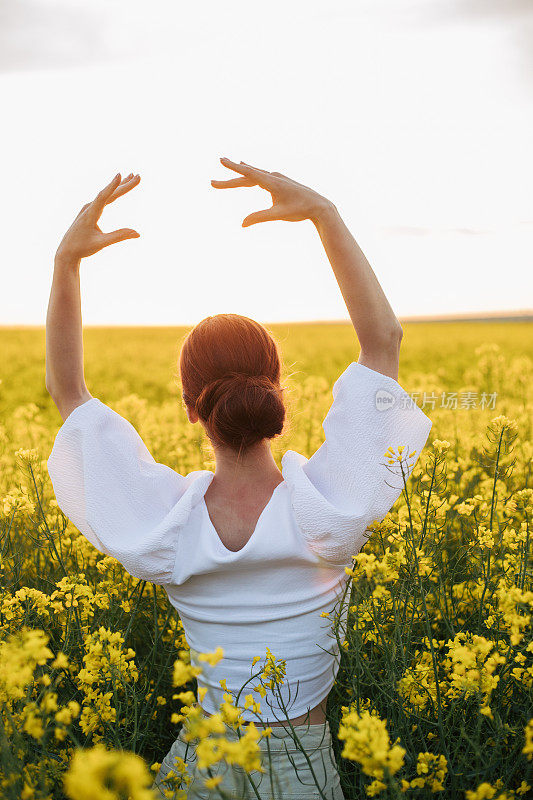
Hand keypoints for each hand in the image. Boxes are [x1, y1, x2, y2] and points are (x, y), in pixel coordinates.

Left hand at [55, 173, 140, 262]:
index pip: (102, 197)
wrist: (66, 250)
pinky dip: (113, 192)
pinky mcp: (89, 210)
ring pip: (107, 194)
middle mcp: (88, 207)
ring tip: (132, 176)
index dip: (112, 186)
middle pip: (109, 194)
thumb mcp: (102, 244)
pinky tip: (118, 188)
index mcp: (90, 215)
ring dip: (120, 186)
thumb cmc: (83, 248)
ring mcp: (88, 207)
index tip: (119, 175)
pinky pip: (103, 198)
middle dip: (124, 185)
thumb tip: (138, 233)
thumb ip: (119, 236)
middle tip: (138, 177)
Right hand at [211, 158, 333, 226]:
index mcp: (271, 182)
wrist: (320, 206)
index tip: (221, 160)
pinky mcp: (280, 182)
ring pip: (254, 174)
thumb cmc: (300, 210)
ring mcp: (277, 178)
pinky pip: (261, 175)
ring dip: (241, 171)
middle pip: (247, 176)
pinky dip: (251, 173)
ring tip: (230, 164)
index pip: (248, 173)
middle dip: (230, 178)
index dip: (233, 168)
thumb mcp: (279, 215)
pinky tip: (249, 169)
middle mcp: (273, 176)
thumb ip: (259, 218)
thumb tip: (242, 224)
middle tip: (212, 183)